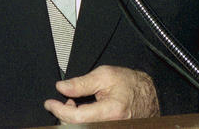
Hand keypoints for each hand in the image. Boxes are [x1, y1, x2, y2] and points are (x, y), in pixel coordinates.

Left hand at [44, 65, 159, 122]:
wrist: (148, 95)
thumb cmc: (132, 85)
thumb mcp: (105, 75)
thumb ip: (81, 82)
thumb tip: (62, 87)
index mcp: (111, 111)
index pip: (76, 117)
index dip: (58, 110)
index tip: (50, 103)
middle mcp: (111, 125)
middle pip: (77, 126)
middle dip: (64, 115)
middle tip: (65, 101)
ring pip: (82, 128)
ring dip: (72, 118)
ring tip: (74, 104)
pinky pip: (89, 127)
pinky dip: (81, 121)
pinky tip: (82, 112)